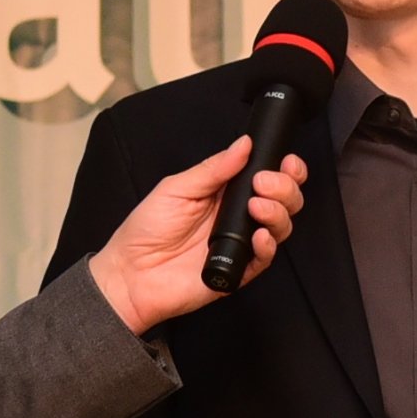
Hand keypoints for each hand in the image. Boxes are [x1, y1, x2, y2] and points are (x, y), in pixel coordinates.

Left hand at [87, 135, 306, 333]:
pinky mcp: (239, 270)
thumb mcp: (177, 188)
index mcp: (225, 192)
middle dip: (284, 188)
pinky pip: (265, 259)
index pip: (266, 177)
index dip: (284, 169)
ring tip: (257, 206)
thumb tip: (243, 144)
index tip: (286, 161)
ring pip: (280, 227)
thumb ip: (213, 169)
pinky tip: (258, 236)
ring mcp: (240, 243)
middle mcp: (238, 216)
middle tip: (265, 183)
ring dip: (277, 212)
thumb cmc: (146, 230)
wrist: (129, 273)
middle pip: (282, 200)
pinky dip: (267, 246)